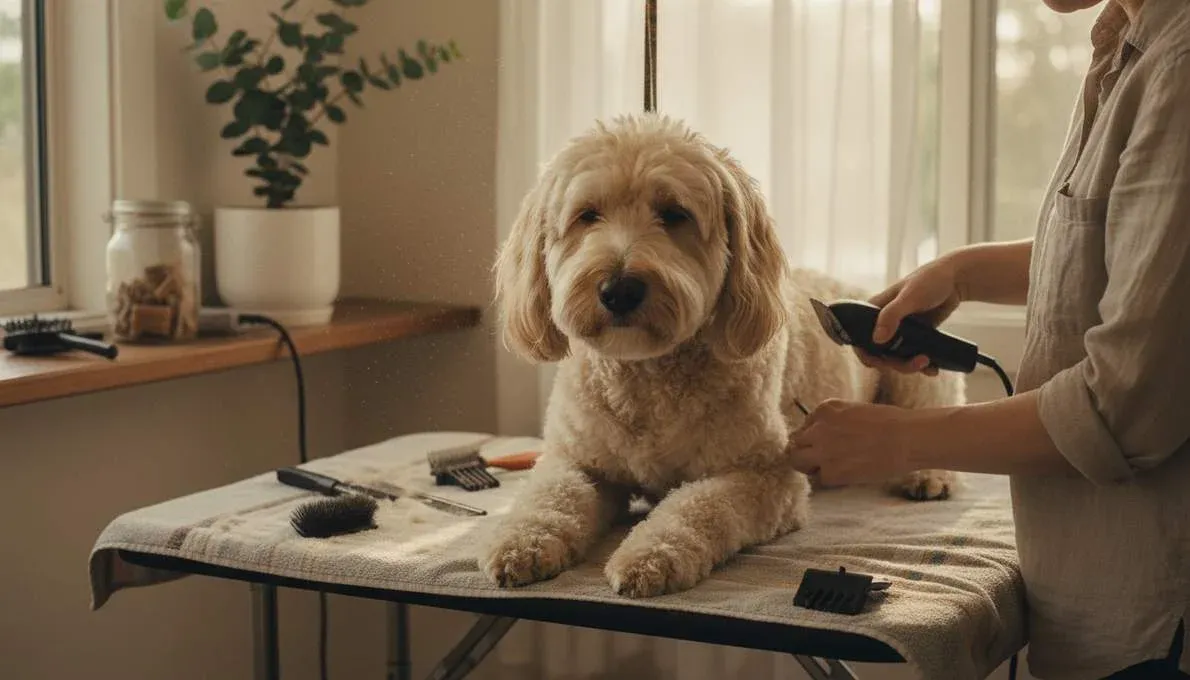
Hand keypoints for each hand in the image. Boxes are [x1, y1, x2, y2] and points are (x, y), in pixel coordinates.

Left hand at [788, 399, 922, 485]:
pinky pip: (819, 479)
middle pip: (796, 443)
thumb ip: (835, 422)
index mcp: (824, 409)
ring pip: (797, 461)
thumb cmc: (891, 424)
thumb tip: (824, 439)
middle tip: (825, 459)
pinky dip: (831, 480)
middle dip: (808, 451)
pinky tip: (850, 474)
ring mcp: (821, 450)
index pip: (806, 426)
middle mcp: (817, 428)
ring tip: (832, 468)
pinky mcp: (830, 472)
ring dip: (810, 466)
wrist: (908, 438)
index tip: (831, 444)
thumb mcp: (856, 411)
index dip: (816, 438)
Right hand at [859, 255, 964, 374]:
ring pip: (896, 358)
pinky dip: (922, 366)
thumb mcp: (910, 297)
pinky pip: (913, 356)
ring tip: (928, 364)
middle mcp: (883, 323)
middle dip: (897, 364)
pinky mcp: (915, 337)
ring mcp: (900, 331)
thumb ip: (891, 315)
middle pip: (880, 354)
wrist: (956, 280)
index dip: (866, 354)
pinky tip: (933, 369)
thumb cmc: (930, 281)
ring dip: (910, 366)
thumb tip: (877, 340)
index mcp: (874, 311)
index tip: (881, 363)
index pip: (859, 338)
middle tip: (918, 362)